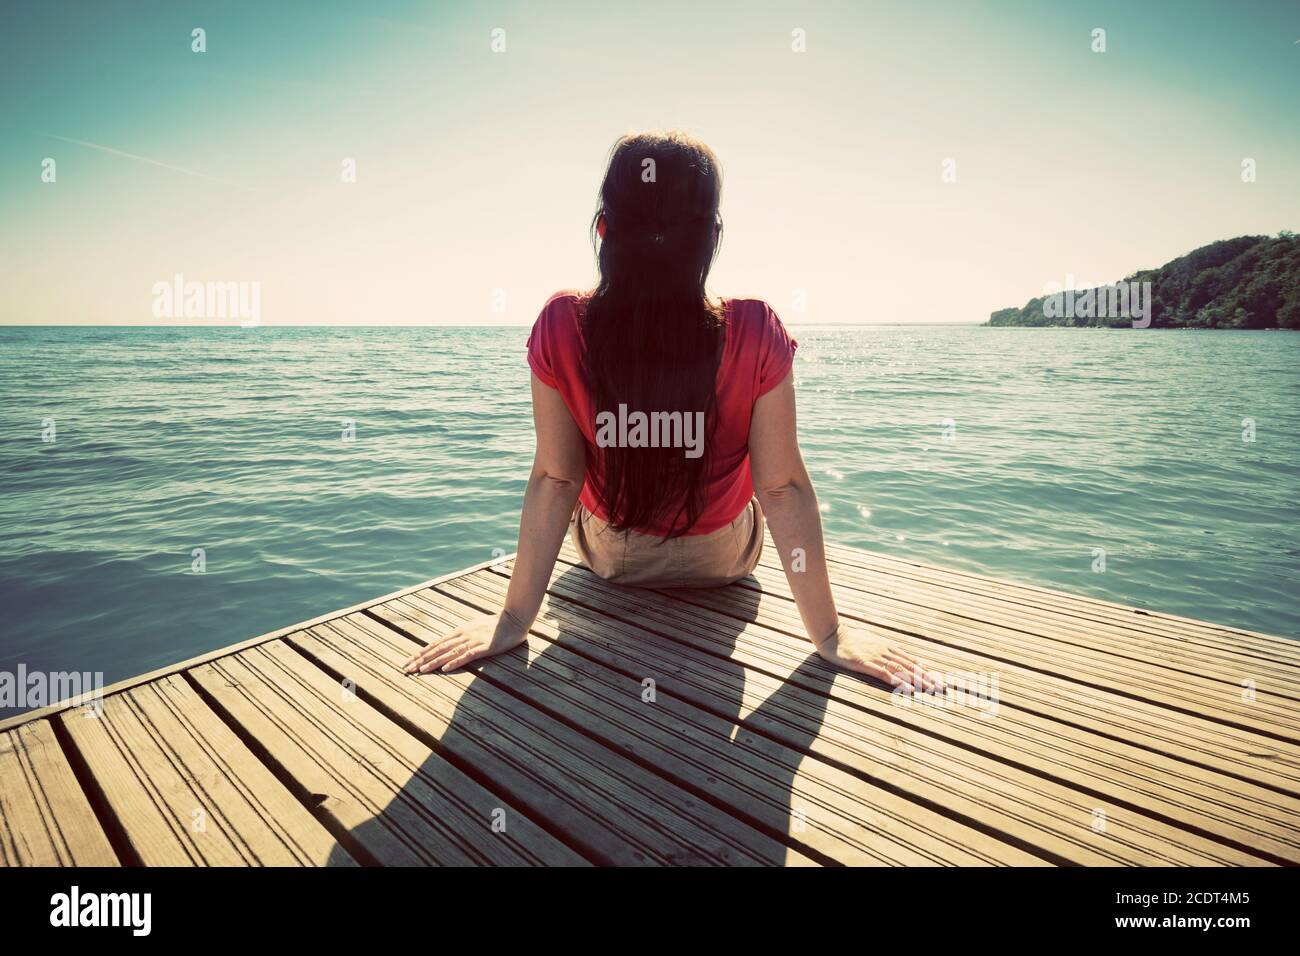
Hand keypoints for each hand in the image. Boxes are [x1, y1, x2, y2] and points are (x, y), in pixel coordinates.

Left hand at [402, 609, 528, 673]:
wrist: (514, 619)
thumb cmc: (496, 625)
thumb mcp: (475, 627)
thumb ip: (463, 635)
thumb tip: (450, 642)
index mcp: (459, 632)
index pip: (436, 644)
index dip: (421, 653)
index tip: (409, 661)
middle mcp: (462, 636)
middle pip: (437, 649)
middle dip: (420, 659)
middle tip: (406, 668)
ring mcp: (472, 641)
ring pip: (448, 653)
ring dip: (432, 662)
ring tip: (419, 670)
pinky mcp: (483, 648)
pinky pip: (466, 656)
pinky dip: (454, 662)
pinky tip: (444, 668)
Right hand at [815, 622, 945, 693]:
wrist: (832, 635)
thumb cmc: (849, 641)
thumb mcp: (870, 643)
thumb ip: (883, 651)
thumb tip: (895, 659)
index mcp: (888, 647)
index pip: (911, 660)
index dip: (925, 670)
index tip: (938, 679)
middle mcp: (886, 651)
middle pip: (911, 666)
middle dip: (928, 677)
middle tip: (942, 687)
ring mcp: (876, 657)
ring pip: (903, 670)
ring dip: (918, 680)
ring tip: (931, 689)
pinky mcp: (866, 663)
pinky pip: (885, 673)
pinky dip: (899, 681)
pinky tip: (908, 688)